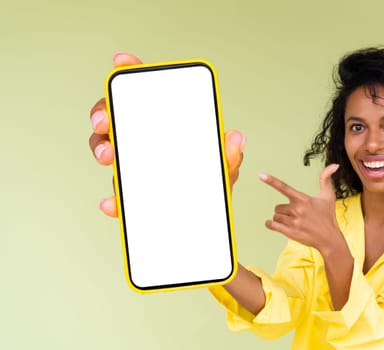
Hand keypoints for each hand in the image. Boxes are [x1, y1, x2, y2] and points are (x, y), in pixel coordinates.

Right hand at [88, 52, 244, 216]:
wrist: (204, 221)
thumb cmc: (211, 184)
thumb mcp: (224, 168)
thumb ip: (230, 155)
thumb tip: (236, 138)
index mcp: (168, 127)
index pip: (147, 94)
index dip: (132, 72)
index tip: (122, 61)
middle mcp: (146, 141)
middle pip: (116, 117)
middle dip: (104, 112)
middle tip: (105, 122)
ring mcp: (134, 166)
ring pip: (108, 149)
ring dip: (102, 149)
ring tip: (109, 157)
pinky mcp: (130, 195)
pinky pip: (116, 195)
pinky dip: (113, 200)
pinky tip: (112, 203)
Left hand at [259, 164, 341, 252]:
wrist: (329, 239)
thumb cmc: (328, 216)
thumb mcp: (328, 196)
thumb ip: (326, 179)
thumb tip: (335, 165)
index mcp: (303, 199)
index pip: (284, 187)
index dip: (271, 181)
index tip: (260, 175)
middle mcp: (297, 210)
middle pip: (278, 207)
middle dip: (284, 210)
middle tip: (297, 215)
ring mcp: (293, 222)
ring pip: (276, 216)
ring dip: (281, 218)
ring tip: (294, 222)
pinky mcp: (290, 233)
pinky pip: (272, 225)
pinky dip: (270, 224)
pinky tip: (272, 224)